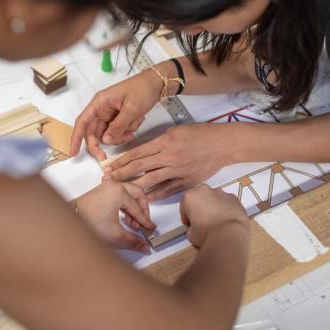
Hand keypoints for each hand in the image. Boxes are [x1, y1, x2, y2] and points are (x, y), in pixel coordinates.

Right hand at [70, 69, 162, 159]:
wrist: (156, 83)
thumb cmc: (143, 88)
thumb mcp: (131, 108)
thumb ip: (118, 126)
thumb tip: (106, 140)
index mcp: (100, 102)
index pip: (82, 122)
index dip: (76, 138)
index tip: (73, 152)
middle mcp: (102, 108)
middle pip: (93, 132)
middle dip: (100, 144)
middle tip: (104, 155)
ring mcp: (110, 114)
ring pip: (107, 134)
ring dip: (118, 136)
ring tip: (133, 128)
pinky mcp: (118, 117)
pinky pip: (117, 131)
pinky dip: (125, 132)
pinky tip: (136, 124)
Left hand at [75, 180, 155, 251]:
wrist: (71, 220)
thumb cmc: (88, 222)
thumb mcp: (114, 234)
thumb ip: (133, 241)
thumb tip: (144, 246)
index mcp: (119, 192)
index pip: (138, 208)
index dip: (145, 221)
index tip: (150, 228)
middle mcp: (114, 185)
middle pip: (138, 194)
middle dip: (142, 210)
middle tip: (144, 223)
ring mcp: (108, 185)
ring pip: (130, 193)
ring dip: (134, 208)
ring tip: (132, 224)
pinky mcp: (103, 188)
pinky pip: (121, 193)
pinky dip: (125, 204)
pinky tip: (124, 218)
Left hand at [104, 123, 231, 200]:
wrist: (222, 145)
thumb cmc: (201, 134)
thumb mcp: (176, 131)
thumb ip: (160, 141)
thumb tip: (145, 151)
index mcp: (164, 142)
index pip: (136, 153)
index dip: (120, 161)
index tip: (109, 167)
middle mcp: (169, 157)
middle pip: (139, 167)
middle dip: (121, 174)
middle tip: (107, 180)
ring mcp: (177, 171)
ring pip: (150, 180)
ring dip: (133, 186)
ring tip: (121, 191)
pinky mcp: (185, 181)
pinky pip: (166, 190)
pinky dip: (154, 195)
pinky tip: (144, 199)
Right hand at [180, 185, 247, 247]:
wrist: (230, 235)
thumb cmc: (209, 233)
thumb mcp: (191, 234)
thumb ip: (191, 227)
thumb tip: (196, 229)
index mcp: (190, 197)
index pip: (184, 206)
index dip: (186, 216)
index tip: (189, 223)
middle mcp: (204, 191)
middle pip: (199, 198)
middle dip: (199, 207)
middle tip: (202, 221)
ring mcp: (220, 193)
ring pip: (213, 198)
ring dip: (212, 206)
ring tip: (215, 221)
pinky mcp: (233, 198)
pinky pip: (226, 201)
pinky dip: (225, 208)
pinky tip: (226, 220)